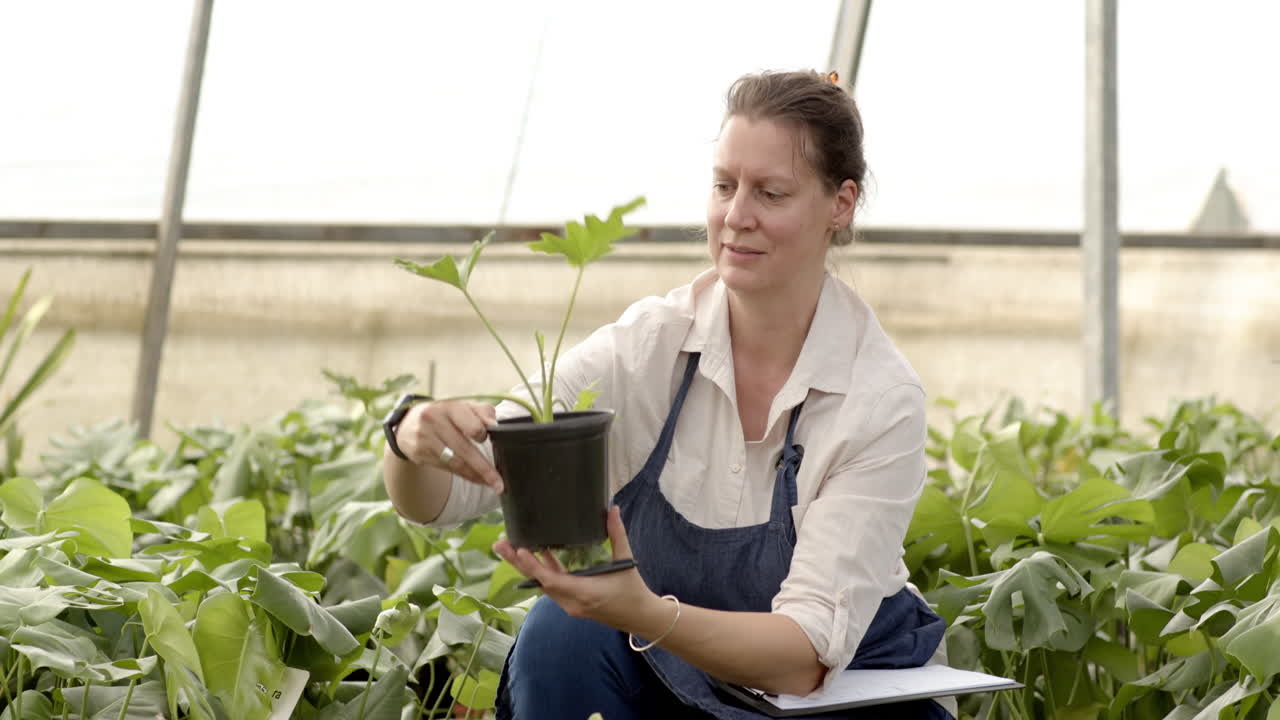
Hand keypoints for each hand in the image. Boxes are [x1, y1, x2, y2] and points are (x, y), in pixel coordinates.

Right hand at [396, 400, 503, 491]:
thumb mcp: (462, 406)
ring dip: (475, 476)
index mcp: (449, 407)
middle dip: (484, 468)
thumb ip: (483, 412)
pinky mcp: (419, 454)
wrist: (408, 423)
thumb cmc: (444, 414)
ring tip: (491, 484)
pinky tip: (476, 479)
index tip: (491, 440)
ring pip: (455, 463)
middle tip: (498, 483)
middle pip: (464, 449)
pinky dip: (464, 475)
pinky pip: (447, 468)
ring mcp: (425, 439)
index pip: (471, 426)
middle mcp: (435, 422)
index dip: (483, 435)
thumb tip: (494, 425)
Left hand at [494, 507, 665, 634]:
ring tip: (510, 548)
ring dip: (527, 567)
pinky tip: (537, 555)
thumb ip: (617, 535)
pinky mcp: (572, 604)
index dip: (534, 566)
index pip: (552, 581)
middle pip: (539, 582)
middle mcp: (573, 602)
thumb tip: (612, 509)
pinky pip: (552, 587)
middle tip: (500, 545)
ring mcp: (571, 605)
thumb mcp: (625, 561)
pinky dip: (542, 572)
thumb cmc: (633, 590)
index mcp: (585, 592)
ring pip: (543, 585)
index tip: (520, 550)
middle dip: (519, 563)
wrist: (640, 617)